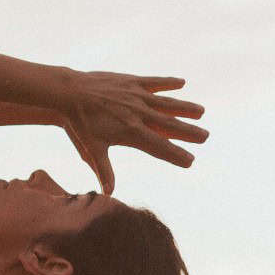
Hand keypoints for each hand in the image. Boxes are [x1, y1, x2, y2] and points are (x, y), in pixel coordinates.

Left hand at [56, 69, 208, 194]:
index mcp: (131, 132)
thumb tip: (108, 193)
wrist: (69, 93)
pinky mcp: (131, 82)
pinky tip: (182, 82)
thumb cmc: (79, 124)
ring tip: (201, 112)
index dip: (175, 154)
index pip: (159, 147)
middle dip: (188, 132)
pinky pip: (154, 82)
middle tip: (205, 137)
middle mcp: (138, 114)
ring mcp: (136, 96)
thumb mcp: (92, 150)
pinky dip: (168, 83)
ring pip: (166, 103)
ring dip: (185, 108)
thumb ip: (104, 170)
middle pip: (169, 124)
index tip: (190, 160)